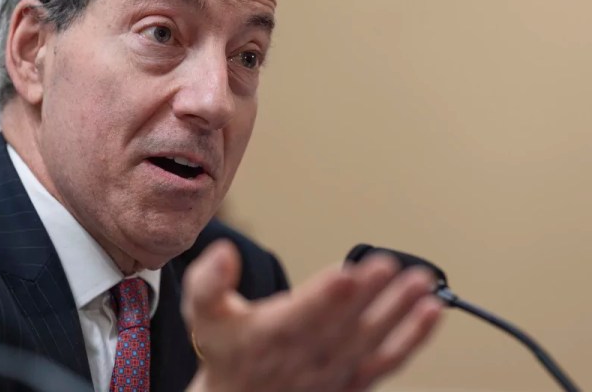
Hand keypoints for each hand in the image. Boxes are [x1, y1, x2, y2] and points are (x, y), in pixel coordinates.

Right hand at [182, 240, 442, 391]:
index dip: (325, 296)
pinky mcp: (352, 379)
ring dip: (399, 312)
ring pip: (371, 340)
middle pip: (344, 323)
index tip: (345, 273)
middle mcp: (306, 356)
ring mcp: (333, 371)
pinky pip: (387, 361)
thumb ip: (208, 281)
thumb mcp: (202, 313)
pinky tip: (431, 313)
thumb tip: (223, 254)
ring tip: (424, 283)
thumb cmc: (225, 350)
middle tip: (392, 265)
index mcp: (270, 335)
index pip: (302, 315)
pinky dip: (411, 338)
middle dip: (371, 294)